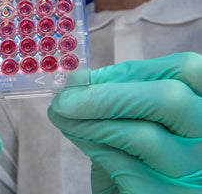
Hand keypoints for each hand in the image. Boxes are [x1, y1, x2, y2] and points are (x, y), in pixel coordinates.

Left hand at [48, 52, 201, 193]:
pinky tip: (74, 133)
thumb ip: (122, 96)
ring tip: (61, 114)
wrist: (131, 193)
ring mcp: (195, 174)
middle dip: (107, 95)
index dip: (136, 68)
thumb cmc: (139, 156)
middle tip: (65, 98)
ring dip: (89, 120)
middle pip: (170, 99)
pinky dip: (90, 142)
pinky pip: (124, 164)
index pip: (188, 70)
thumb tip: (80, 80)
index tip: (92, 75)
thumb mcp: (139, 119)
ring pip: (143, 135)